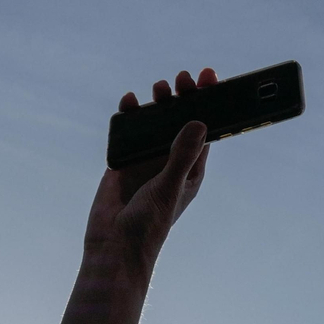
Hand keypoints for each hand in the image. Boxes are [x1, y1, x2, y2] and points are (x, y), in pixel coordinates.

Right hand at [84, 69, 213, 279]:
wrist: (113, 245)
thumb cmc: (149, 224)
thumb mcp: (169, 187)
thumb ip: (181, 155)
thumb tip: (199, 122)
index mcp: (190, 170)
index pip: (204, 131)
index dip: (209, 105)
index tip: (210, 79)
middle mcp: (170, 162)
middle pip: (180, 122)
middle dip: (182, 99)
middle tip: (182, 79)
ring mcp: (146, 161)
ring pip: (154, 124)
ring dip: (157, 105)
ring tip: (159, 88)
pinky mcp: (123, 161)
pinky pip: (127, 132)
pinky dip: (128, 115)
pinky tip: (129, 102)